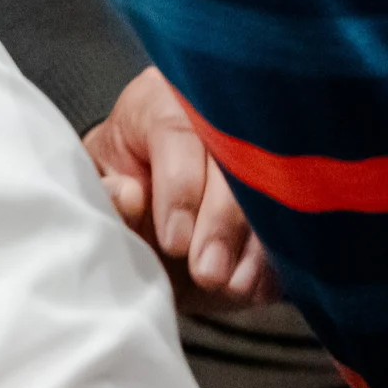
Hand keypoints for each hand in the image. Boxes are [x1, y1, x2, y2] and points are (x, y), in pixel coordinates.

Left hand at [85, 68, 279, 313]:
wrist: (144, 224)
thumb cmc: (115, 197)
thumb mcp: (92, 193)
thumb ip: (102, 194)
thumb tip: (128, 194)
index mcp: (158, 101)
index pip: (178, 130)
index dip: (180, 187)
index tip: (174, 242)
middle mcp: (213, 112)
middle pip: (234, 154)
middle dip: (223, 220)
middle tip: (209, 273)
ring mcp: (256, 144)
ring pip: (272, 183)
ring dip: (256, 242)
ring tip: (234, 286)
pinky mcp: (284, 183)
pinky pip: (295, 213)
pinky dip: (277, 254)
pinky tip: (259, 285)